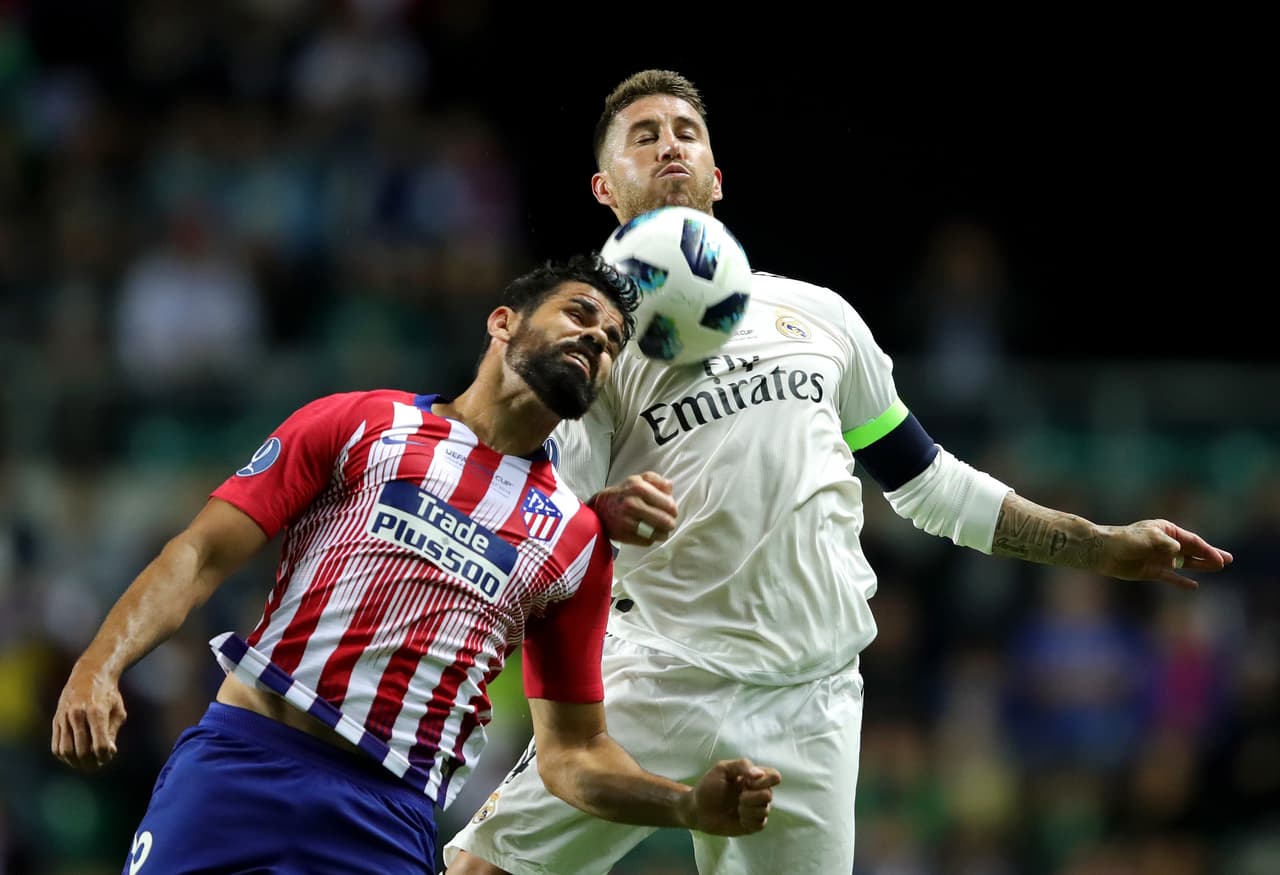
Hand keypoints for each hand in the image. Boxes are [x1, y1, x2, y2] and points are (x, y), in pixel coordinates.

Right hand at [51, 664, 126, 771]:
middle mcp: (78, 714)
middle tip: (97, 764)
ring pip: (66, 751)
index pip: (99, 745)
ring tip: (85, 763)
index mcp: (97, 712)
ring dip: (76, 762)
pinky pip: (56, 746)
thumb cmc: (109, 695)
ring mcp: (64, 717)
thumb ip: (112, 733)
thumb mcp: (118, 711)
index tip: (108, 755)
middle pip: (82, 751)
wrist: (89, 675)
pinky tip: (74, 756)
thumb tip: (106, 754)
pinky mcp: (56, 720)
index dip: (104, 756)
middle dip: (91, 762)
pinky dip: (65, 756)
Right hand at [590, 472, 677, 545]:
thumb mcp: (637, 480)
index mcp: (638, 487)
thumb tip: (670, 487)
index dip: (673, 509)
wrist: (600, 508)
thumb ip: (656, 480)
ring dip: (663, 533)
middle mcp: (632, 504)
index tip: (672, 511)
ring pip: (658, 533)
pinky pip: (648, 541)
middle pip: (665, 521)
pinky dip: (651, 538)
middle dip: (671, 523)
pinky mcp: (625, 535)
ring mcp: (628, 521)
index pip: (668, 504)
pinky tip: (649, 533)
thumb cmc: (624, 493)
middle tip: (669, 522)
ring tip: (663, 530)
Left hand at [683, 757, 781, 835]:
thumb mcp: (722, 768)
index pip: (774, 776)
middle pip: (769, 795)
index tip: (748, 781)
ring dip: (747, 809)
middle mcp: (758, 793)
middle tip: (738, 797)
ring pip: (765, 810)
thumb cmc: (709, 786)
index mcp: (754, 778)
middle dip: (751, 796)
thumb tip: (759, 774)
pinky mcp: (751, 825)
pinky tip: (739, 818)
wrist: (697, 809)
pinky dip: (748, 820)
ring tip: (736, 808)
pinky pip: (760, 824)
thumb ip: (741, 765)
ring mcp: (755, 810)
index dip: (765, 780)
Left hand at [1098, 519, 1232, 588]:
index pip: (1192, 541)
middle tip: (1228, 561)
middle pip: (1192, 551)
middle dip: (1209, 555)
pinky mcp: (1152, 571)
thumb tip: (1177, 550)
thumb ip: (1164, 544)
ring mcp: (1159, 558)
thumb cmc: (1125, 540)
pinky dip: (1181, 581)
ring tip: (1218, 568)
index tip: (1220, 559)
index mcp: (1166, 531)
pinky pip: (1171, 577)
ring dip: (1200, 566)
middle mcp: (1165, 544)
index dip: (1207, 550)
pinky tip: (1194, 586)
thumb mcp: (1147, 538)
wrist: (1104, 552)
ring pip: (1185, 563)